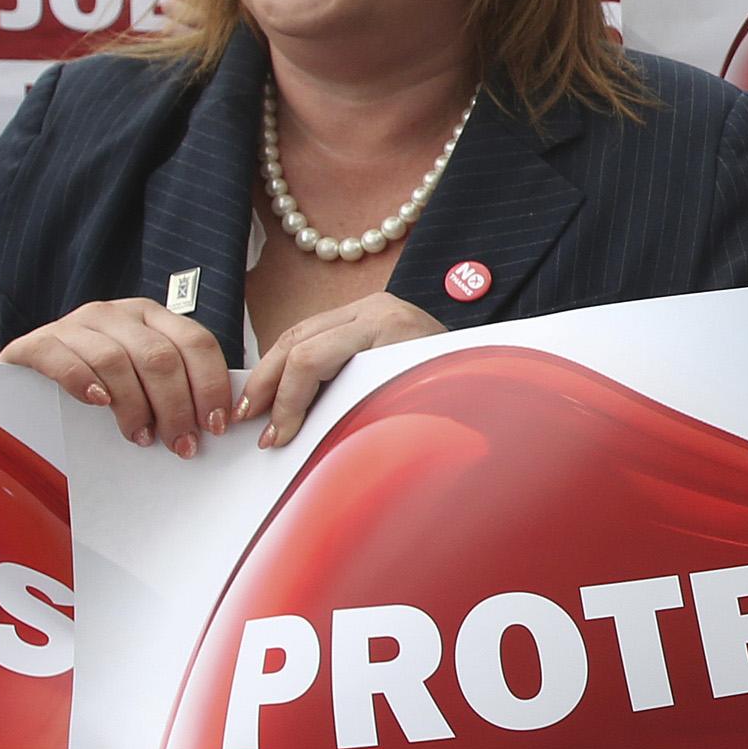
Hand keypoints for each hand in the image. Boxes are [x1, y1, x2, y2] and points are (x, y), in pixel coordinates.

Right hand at [1, 298, 231, 454]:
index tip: (216, 426)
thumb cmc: (102, 382)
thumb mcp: (143, 377)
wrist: (30, 377)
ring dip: (134, 405)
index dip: (211, 385)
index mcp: (153, 317)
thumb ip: (177, 387)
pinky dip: (83, 381)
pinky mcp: (38, 342)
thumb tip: (218, 424)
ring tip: (140, 437)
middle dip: (176, 406)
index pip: (196, 342)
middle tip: (181, 444)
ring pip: (116, 360)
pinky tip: (98, 403)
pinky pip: (64, 358)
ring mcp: (76, 324)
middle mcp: (117, 314)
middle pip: (160, 357)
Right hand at [238, 292, 446, 446]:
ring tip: (254, 407)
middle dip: (268, 383)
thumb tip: (310, 441)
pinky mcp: (369, 314)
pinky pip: (317, 334)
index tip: (277, 437)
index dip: (286, 402)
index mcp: (387, 326)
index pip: (312, 359)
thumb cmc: (463, 397)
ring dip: (273, 371)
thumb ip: (363, 414)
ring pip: (300, 333)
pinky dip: (293, 362)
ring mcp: (372, 307)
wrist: (500, 380)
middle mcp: (376, 309)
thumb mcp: (414, 406)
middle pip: (298, 339)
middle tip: (247, 419)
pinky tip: (279, 389)